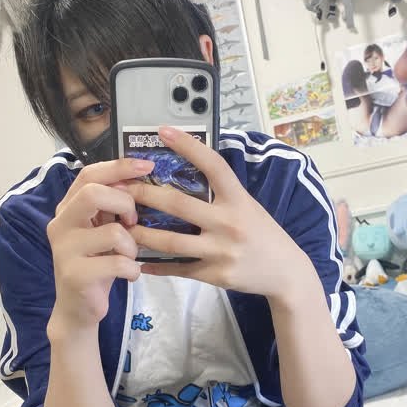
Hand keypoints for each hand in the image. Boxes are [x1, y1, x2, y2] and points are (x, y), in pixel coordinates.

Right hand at [46, 156, 154, 334]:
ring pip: (112, 232)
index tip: (147, 166)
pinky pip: (117, 263)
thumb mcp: (104, 229)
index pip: (89, 175)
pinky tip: (128, 275)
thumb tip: (142, 176)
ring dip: (131, 245)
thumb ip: (113, 205)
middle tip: (132, 221)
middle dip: (124, 204)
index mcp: (67, 208)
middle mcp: (60, 224)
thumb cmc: (97, 263)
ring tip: (127, 256)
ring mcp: (64, 250)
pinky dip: (132, 269)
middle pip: (92, 194)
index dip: (119, 167)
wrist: (79, 308)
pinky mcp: (75, 274)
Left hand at [122, 127, 310, 300]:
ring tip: (122, 226)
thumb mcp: (248, 205)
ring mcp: (221, 251)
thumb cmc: (263, 233)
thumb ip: (221, 192)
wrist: (286, 273)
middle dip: (144, 195)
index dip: (188, 146)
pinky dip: (157, 265)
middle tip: (121, 188)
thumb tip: (188, 168)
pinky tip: (140, 261)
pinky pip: (178, 268)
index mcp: (238, 199)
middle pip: (178, 205)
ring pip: (170, 241)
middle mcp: (229, 222)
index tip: (163, 131)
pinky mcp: (215, 275)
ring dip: (141, 233)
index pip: (212, 165)